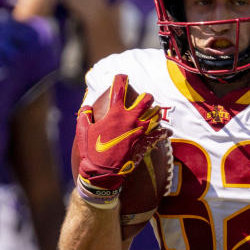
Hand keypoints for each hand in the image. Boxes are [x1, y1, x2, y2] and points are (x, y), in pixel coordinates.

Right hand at [75, 74, 169, 197]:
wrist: (103, 173)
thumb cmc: (91, 151)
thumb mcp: (83, 131)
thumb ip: (84, 116)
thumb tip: (86, 107)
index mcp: (115, 113)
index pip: (119, 89)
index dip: (121, 79)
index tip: (122, 76)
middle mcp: (130, 119)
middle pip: (146, 99)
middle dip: (146, 97)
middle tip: (143, 99)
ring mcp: (140, 131)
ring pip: (156, 115)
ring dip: (155, 113)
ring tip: (153, 113)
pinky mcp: (145, 143)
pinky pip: (160, 134)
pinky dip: (164, 132)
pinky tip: (166, 131)